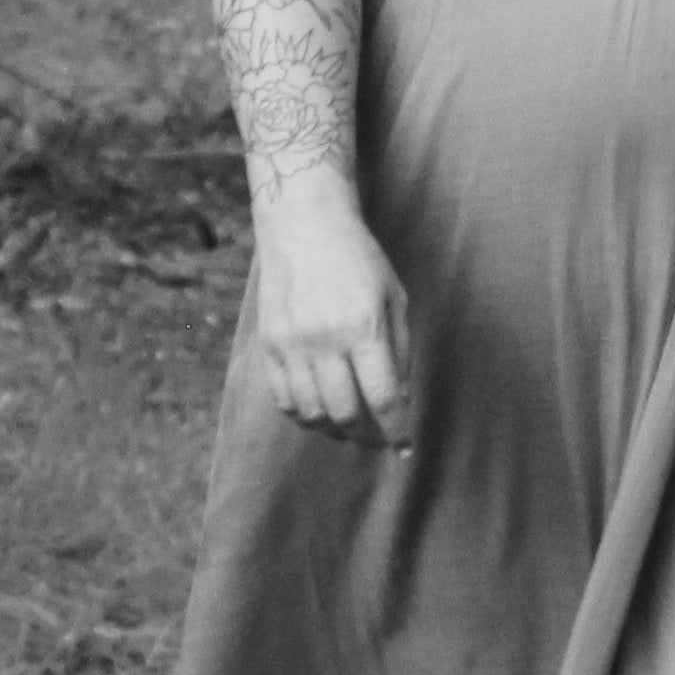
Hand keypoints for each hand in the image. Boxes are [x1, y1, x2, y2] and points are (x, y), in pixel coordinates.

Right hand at [246, 195, 413, 445]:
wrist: (304, 226)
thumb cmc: (360, 260)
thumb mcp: (394, 298)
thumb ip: (399, 350)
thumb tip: (401, 398)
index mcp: (364, 328)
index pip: (383, 397)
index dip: (397, 430)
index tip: (405, 448)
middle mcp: (324, 341)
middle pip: (344, 413)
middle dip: (366, 435)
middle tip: (377, 438)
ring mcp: (291, 345)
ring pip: (311, 412)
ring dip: (334, 428)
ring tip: (350, 426)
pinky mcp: (268, 345)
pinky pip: (284, 399)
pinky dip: (304, 414)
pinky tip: (320, 411)